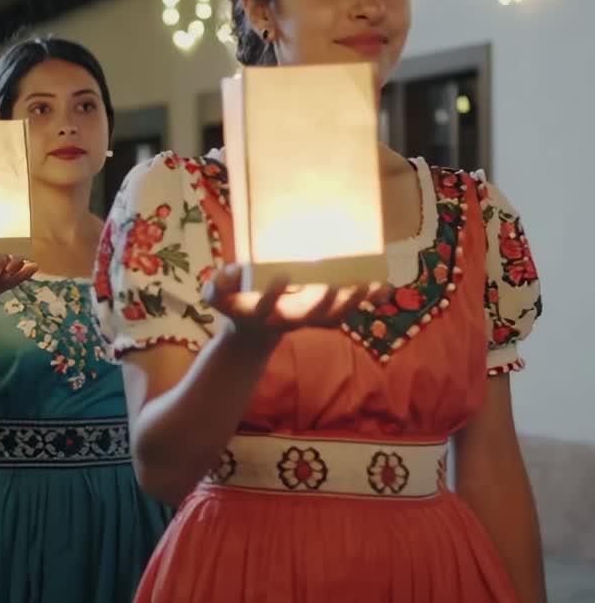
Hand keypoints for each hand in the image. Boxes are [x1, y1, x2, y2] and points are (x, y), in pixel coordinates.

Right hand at [203, 264, 391, 344]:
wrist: (254, 330)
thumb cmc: (234, 304)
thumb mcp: (217, 296)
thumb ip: (219, 285)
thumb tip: (232, 272)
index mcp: (262, 314)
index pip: (267, 308)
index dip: (273, 294)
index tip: (281, 274)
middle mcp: (290, 320)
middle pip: (312, 316)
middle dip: (326, 301)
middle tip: (337, 281)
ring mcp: (310, 319)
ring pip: (337, 315)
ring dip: (355, 302)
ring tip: (373, 283)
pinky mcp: (324, 314)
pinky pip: (349, 308)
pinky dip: (367, 300)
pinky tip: (385, 285)